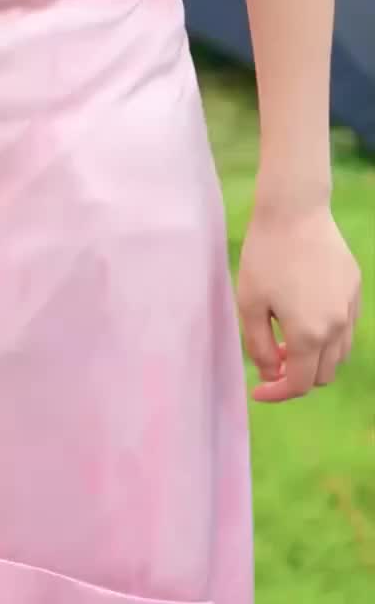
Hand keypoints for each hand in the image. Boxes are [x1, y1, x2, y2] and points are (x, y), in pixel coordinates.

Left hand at [237, 202, 360, 400]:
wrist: (294, 210)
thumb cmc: (265, 255)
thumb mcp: (249, 303)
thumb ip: (259, 347)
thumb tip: (272, 373)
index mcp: (309, 335)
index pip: (299, 384)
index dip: (276, 393)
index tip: (256, 391)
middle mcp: (337, 327)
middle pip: (322, 374)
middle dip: (296, 375)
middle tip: (270, 357)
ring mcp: (350, 308)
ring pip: (338, 353)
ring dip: (314, 357)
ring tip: (285, 335)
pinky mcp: (354, 288)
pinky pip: (345, 325)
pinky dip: (327, 334)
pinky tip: (304, 312)